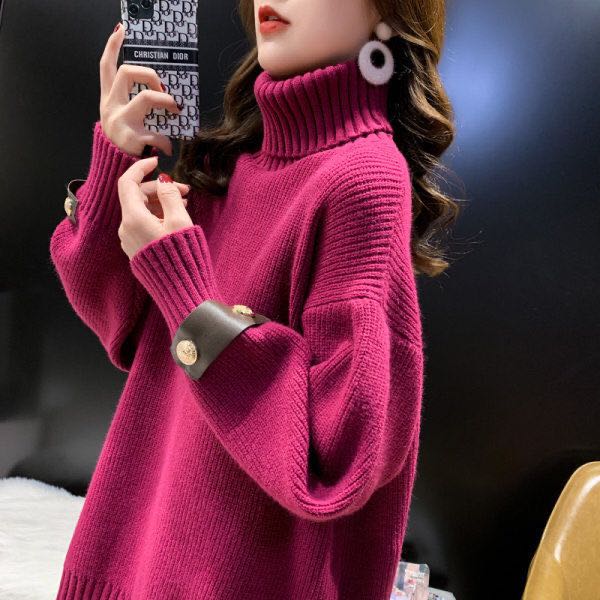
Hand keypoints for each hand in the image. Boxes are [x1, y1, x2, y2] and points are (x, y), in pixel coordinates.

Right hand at [99, 23, 181, 156]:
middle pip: (127, 72)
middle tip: (164, 88)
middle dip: (150, 75)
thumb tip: (162, 93)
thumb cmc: (123, 144)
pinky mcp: (131, 138)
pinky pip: (157, 134)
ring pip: (146, 97)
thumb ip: (135, 105)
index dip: (112, 46)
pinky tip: (167, 149)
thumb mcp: (122, 121)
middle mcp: (110, 107)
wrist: (114, 171)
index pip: (106, 67)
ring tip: (176, 111)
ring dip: (166, 101)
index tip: (121, 29)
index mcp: (108, 100)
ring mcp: (120, 121)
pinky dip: (166, 142)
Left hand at [117, 155, 193, 259]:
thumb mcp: (180, 221)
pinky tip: (175, 219)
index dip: (141, 168)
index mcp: (133, 218)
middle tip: (184, 190)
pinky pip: (142, 225)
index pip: (128, 182)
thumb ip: (170, 196)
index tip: (157, 161)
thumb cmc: (183, 256)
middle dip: (158, 188)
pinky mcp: (137, 251)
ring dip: (159, 203)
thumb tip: (163, 181)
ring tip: (184, 204)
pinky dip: (156, 216)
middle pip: (135, 196)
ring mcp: (129, 241)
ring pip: (140, 211)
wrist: (182, 293)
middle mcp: (126, 229)